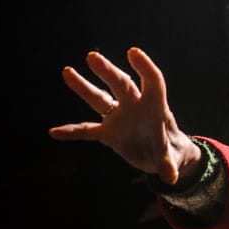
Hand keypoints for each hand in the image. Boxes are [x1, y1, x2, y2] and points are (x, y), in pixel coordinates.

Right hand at [50, 48, 202, 185]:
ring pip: (100, 99)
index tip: (133, 52)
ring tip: (68, 71)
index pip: (152, 81)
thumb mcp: (173, 158)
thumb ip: (168, 163)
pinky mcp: (108, 133)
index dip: (144, 67)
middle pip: (121, 85)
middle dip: (108, 71)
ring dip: (84, 87)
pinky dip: (73, 132)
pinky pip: (87, 130)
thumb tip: (170, 177)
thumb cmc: (173, 150)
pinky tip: (55, 132)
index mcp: (156, 107)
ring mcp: (119, 118)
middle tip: (92, 56)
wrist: (163, 157)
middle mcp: (135, 107)